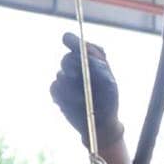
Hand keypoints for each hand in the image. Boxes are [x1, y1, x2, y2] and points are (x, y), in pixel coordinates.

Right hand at [50, 32, 123, 148]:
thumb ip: (99, 68)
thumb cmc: (108, 100)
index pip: (79, 45)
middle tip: (76, 74)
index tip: (67, 40)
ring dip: (70, 87)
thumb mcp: (109, 84)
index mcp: (91, 60)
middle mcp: (77, 66)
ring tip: (83, 99)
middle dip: (71, 66)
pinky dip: (63, 96)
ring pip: (60, 75)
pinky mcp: (58, 91)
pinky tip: (73, 104)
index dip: (73, 41)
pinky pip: (54, 88)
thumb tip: (87, 54)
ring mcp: (66, 78)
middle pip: (67, 59)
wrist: (100, 123)